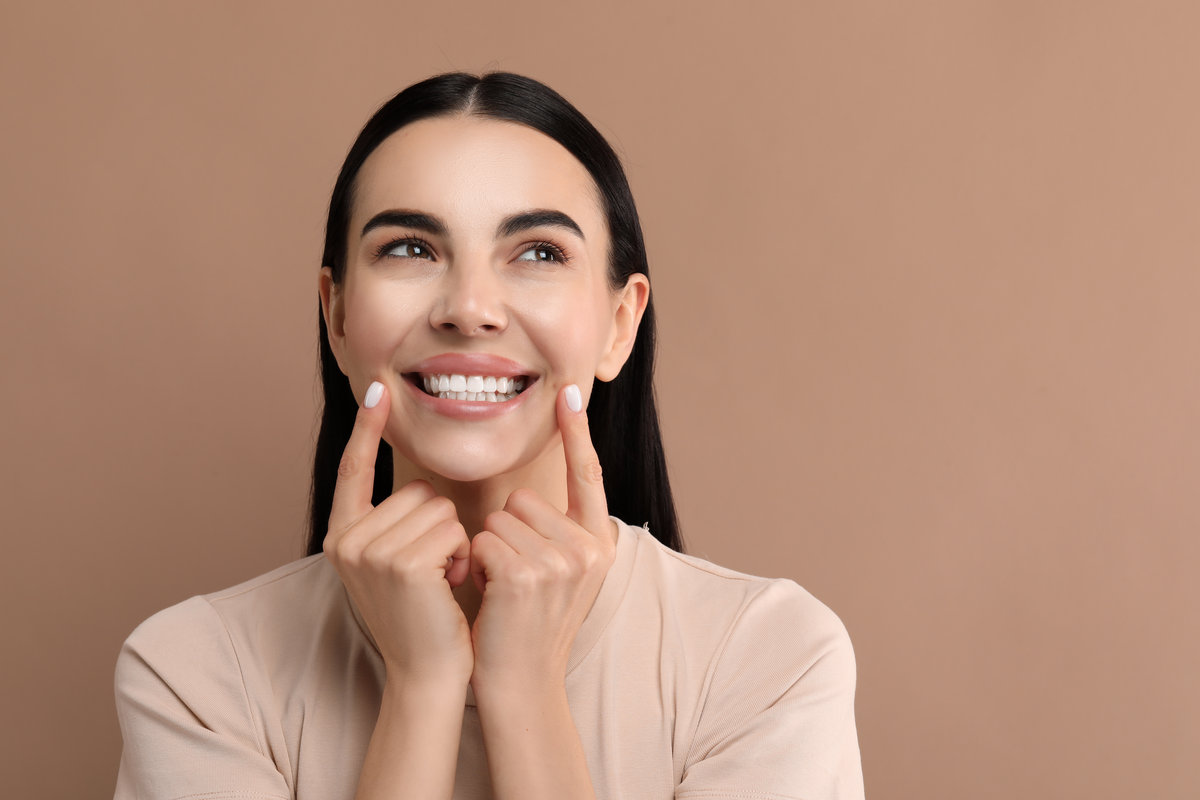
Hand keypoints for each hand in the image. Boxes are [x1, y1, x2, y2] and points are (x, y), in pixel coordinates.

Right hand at [323, 381, 473, 685]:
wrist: (427, 674)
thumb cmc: (423, 618)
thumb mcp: (396, 565)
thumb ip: (396, 526)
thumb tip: (423, 489)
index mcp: (342, 535)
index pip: (353, 469)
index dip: (367, 429)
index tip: (377, 387)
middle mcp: (346, 539)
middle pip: (418, 490)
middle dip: (441, 526)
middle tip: (434, 572)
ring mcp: (370, 550)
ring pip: (440, 508)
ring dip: (454, 543)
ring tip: (442, 582)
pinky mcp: (401, 562)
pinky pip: (452, 529)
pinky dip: (462, 555)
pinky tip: (449, 586)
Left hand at [468, 383, 616, 692]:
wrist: (522, 685)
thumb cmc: (528, 627)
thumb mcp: (560, 576)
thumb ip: (557, 534)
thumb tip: (530, 496)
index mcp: (600, 543)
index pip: (588, 474)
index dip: (577, 432)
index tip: (570, 390)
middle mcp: (590, 547)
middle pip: (524, 497)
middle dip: (506, 531)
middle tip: (513, 577)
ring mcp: (562, 561)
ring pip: (499, 518)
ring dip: (489, 550)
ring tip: (503, 590)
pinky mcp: (528, 574)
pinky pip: (484, 540)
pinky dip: (477, 564)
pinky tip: (492, 597)